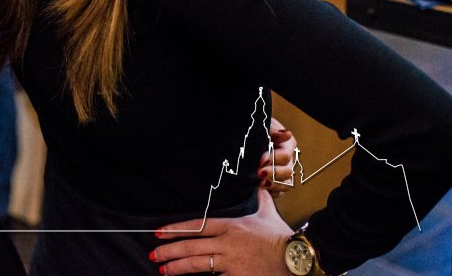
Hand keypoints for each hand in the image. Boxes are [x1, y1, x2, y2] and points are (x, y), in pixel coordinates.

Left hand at [151, 189, 291, 274]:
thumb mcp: (268, 214)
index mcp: (230, 226)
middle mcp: (226, 244)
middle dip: (170, 251)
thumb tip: (260, 184)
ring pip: (198, 265)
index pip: (197, 226)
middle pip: (192, 247)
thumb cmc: (281, 237)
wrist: (297, 259)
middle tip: (153, 254)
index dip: (176, 229)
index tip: (159, 232)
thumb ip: (261, 199)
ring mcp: (230, 263)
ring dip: (177, 267)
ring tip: (163, 270)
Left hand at [259, 118, 296, 194]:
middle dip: (273, 173)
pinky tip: (261, 189)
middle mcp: (289, 160)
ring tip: (259, 183)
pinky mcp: (278, 183)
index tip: (260, 159)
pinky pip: (280, 192)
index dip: (273, 158)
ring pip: (286, 184)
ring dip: (273, 184)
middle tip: (258, 172)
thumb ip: (274, 131)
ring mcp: (284, 172)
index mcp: (287, 144)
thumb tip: (287, 134)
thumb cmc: (256, 130)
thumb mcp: (263, 126)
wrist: (248, 138)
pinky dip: (271, 192)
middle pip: (288, 171)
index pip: (285, 155)